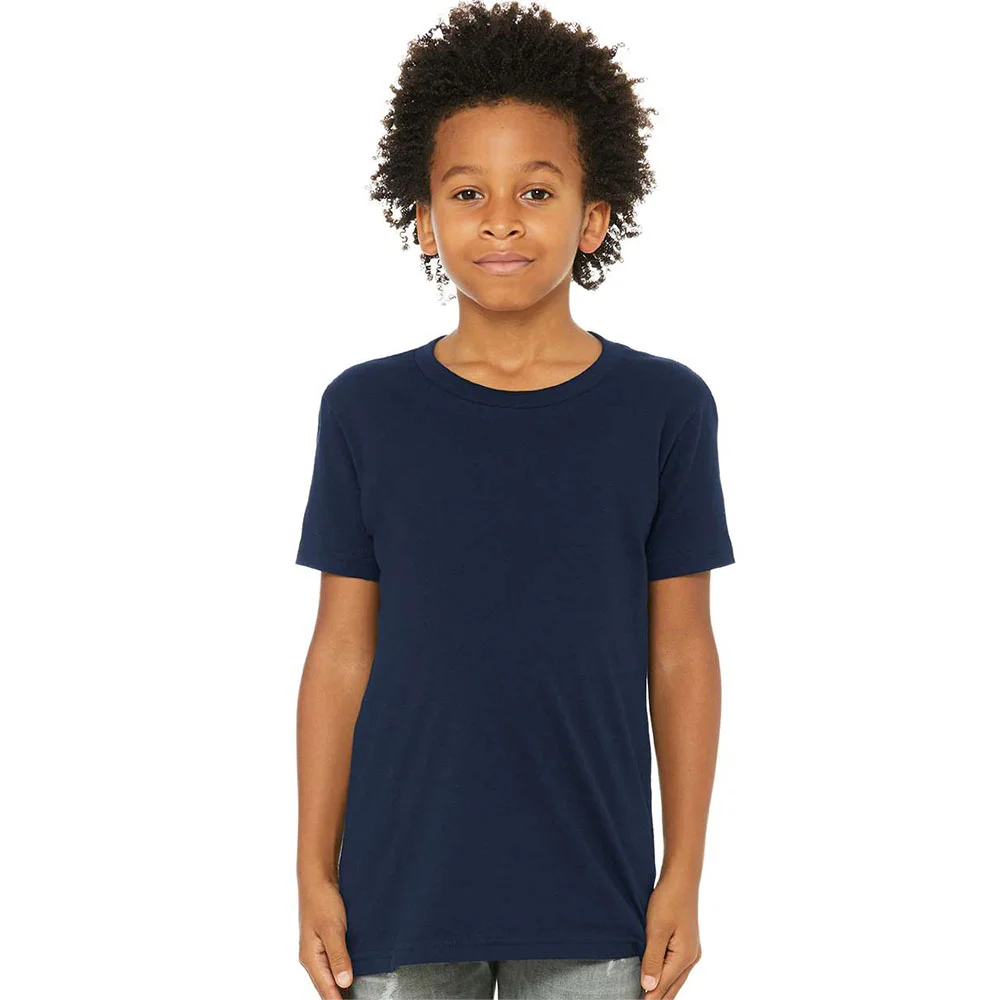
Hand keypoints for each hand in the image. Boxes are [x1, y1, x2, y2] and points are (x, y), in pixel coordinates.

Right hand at [299, 876, 353, 997]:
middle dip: (337, 996)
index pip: (325, 988)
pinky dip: (338, 971)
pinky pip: (330, 963)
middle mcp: (311, 957)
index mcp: (310, 957)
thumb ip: (338, 956)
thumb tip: (344, 982)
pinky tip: (347, 972)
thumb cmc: (322, 901)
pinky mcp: (323, 941)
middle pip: (324, 985)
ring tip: (350, 994)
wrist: (318, 880)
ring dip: (338, 985)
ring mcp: (316, 949)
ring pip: (327, 974)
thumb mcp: (332, 929)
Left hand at [640, 877, 701, 997]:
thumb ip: (652, 960)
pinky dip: (667, 976)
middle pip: (673, 987)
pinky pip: (677, 968)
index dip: (649, 997)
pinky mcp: (688, 944)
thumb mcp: (656, 930)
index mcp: (685, 957)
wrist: (682, 879)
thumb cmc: (668, 900)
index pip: (664, 985)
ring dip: (663, 988)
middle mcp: (692, 957)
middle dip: (658, 997)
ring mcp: (692, 951)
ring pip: (676, 979)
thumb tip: (649, 987)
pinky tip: (658, 978)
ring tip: (648, 996)